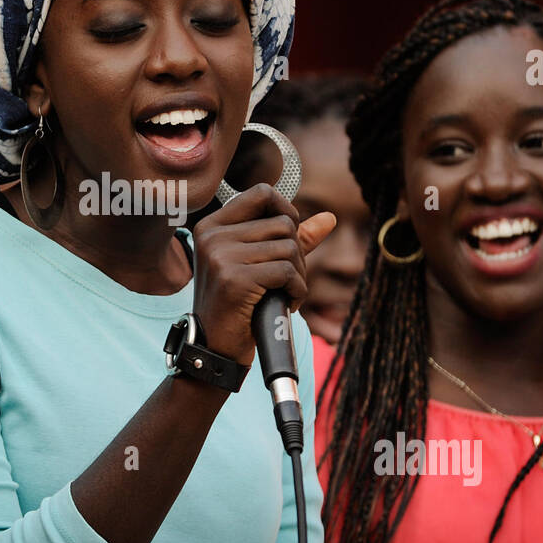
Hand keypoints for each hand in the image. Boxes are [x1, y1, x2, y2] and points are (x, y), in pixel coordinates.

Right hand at [190, 183, 334, 364]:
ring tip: (284, 294)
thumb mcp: (260, 266)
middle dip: (297, 253)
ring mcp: (220, 256)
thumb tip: (330, 218)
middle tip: (288, 280)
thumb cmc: (239, 306)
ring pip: (289, 247)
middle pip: (282, 223)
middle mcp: (212, 236)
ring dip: (299, 275)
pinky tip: (286, 304)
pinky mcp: (234, 279)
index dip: (286, 211)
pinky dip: (297, 291)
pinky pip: (287, 271)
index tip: (289, 238)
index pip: (261, 193)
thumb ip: (291, 240)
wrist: (216, 350)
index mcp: (212, 226)